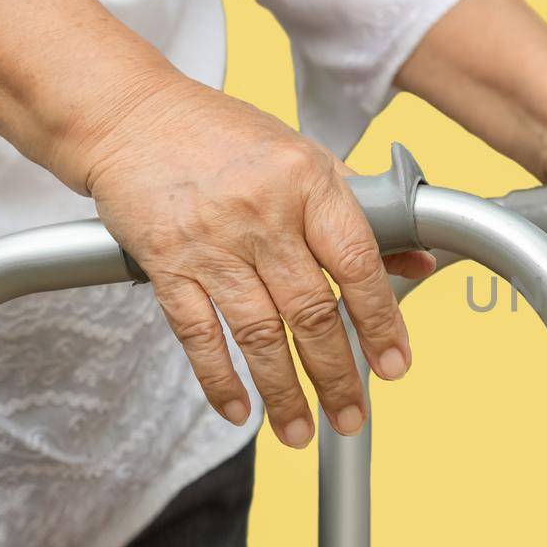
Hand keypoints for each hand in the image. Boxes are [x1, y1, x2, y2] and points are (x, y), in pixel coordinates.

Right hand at [79, 74, 433, 445]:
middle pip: (310, 311)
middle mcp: (262, 213)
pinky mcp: (165, 261)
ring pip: (258, 332)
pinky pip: (197, 332)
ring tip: (301, 432)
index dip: (381, 322)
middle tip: (352, 417)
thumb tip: (417, 263)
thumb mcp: (306, 157)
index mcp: (307, 183)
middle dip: (336, 375)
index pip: (356, 264)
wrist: (129, 114)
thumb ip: (362, 210)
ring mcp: (211, 241)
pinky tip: (240, 410)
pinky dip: (219, 378)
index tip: (394, 366)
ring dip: (282, 392)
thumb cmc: (226, 135)